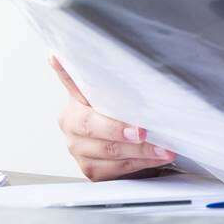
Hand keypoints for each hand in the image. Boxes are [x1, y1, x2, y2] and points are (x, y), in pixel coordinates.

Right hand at [49, 55, 177, 180]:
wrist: (123, 145)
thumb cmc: (120, 114)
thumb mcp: (116, 95)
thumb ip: (114, 81)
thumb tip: (112, 53)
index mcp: (74, 99)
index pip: (68, 80)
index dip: (63, 70)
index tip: (59, 58)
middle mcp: (70, 124)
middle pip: (91, 126)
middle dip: (119, 130)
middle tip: (142, 131)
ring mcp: (78, 150)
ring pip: (109, 151)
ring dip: (141, 151)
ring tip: (164, 148)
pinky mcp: (90, 170)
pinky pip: (117, 168)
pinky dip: (140, 163)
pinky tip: (156, 158)